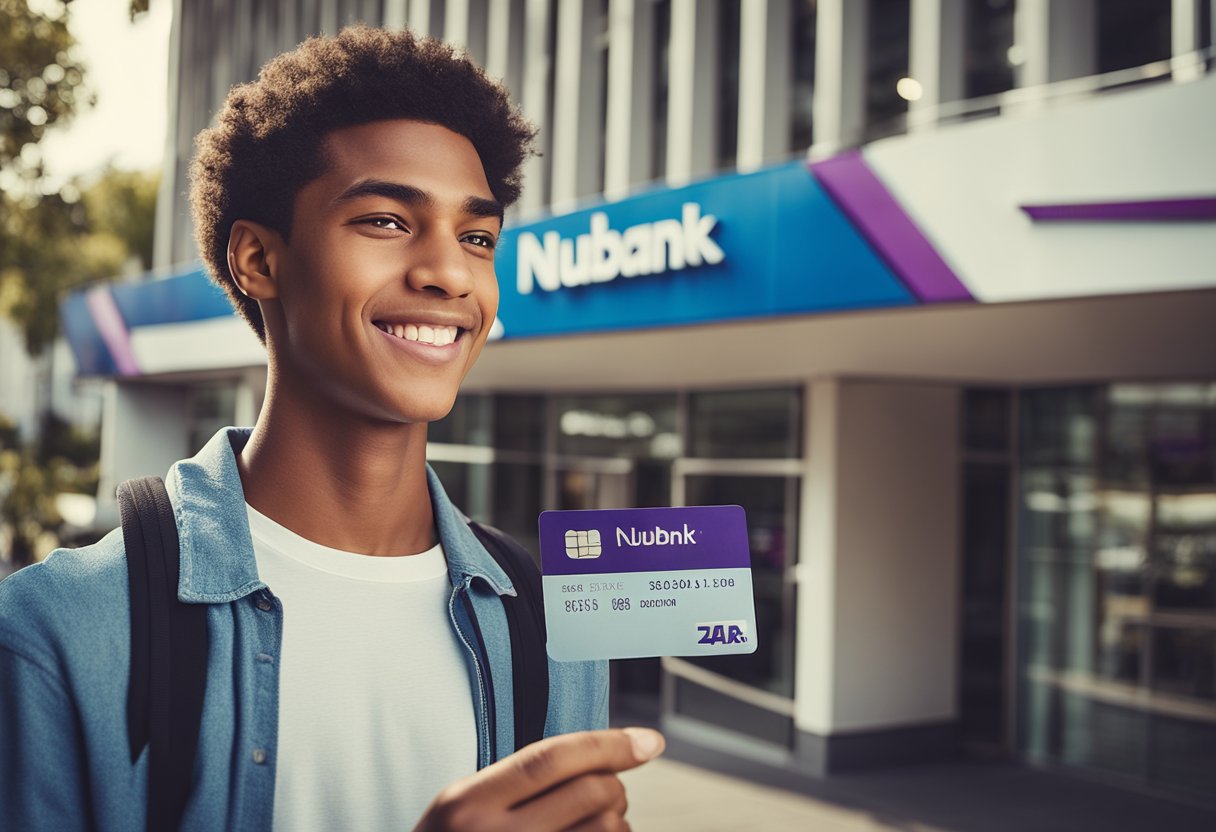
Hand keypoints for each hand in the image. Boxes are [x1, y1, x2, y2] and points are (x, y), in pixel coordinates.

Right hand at [413, 727, 664, 831]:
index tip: (649, 741)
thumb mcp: (463, 805)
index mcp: (469, 803)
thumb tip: (604, 752)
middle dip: (612, 784)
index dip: (609, 744)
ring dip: (616, 821)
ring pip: (609, 829)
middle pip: (591, 791)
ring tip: (596, 822)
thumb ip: (517, 779)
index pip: (552, 758)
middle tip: (603, 791)